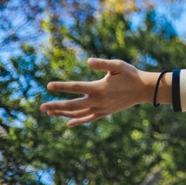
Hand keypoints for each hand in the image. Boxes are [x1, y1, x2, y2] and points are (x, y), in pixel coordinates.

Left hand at [40, 58, 154, 126]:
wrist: (144, 90)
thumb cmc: (131, 75)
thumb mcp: (118, 65)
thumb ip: (103, 64)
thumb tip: (88, 61)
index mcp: (99, 87)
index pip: (76, 87)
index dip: (61, 86)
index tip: (48, 86)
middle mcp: (98, 100)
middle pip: (72, 105)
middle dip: (56, 106)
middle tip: (42, 107)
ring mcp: (101, 109)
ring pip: (78, 114)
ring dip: (63, 114)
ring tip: (49, 112)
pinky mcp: (105, 113)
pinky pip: (88, 119)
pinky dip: (77, 121)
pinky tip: (68, 123)